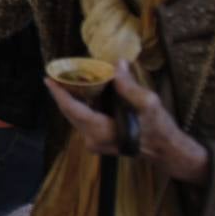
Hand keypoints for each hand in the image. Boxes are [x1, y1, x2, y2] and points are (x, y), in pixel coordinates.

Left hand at [45, 60, 210, 184]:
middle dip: (63, 92)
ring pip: (75, 115)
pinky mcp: (99, 139)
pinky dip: (82, 103)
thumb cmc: (159, 129)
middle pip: (70, 112)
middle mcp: (92, 139)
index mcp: (100, 131)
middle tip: (58, 72)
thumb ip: (128, 85)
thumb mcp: (148, 103)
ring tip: (67, 77)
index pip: (71, 109)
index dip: (58, 93)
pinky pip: (83, 118)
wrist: (167, 150)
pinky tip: (82, 89)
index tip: (47, 78)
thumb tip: (117, 64)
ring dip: (72, 97)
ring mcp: (94, 141)